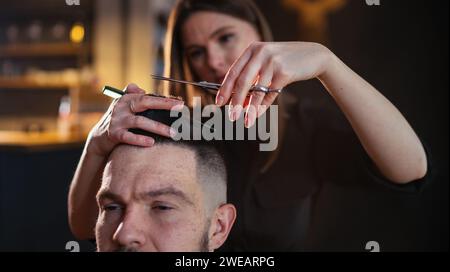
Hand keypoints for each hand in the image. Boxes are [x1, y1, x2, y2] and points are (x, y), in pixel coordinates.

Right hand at [86, 83, 183, 156]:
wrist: (99, 137)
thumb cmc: (118, 120)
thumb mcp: (123, 105)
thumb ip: (132, 94)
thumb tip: (142, 90)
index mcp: (126, 99)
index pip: (148, 97)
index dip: (164, 99)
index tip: (180, 103)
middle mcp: (122, 107)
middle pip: (144, 103)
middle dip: (163, 105)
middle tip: (180, 109)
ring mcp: (117, 121)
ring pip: (140, 122)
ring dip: (157, 127)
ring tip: (172, 133)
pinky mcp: (114, 135)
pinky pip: (128, 137)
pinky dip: (140, 139)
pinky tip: (152, 142)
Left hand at [216, 42, 331, 126]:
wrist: (315, 56)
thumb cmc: (286, 63)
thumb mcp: (267, 65)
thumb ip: (253, 79)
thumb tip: (238, 102)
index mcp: (253, 49)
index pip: (234, 71)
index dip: (225, 88)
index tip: (218, 102)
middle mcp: (261, 52)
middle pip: (242, 81)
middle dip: (235, 101)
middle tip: (231, 116)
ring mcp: (273, 61)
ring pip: (257, 90)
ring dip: (250, 109)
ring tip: (245, 121)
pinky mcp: (284, 72)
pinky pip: (270, 93)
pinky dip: (263, 106)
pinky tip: (258, 114)